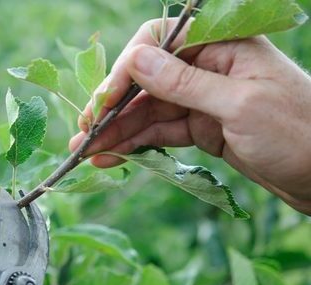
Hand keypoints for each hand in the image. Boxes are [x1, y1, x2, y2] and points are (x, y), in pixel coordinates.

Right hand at [69, 18, 310, 214]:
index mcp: (226, 45)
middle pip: (148, 80)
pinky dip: (137, 145)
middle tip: (83, 133)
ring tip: (87, 152)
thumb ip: (185, 84)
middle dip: (114, 108)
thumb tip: (136, 62)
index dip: (127, 68)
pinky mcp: (204, 128)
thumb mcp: (240, 106)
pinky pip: (161, 132)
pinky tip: (113, 156)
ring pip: (150, 111)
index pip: (161, 40)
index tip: (104, 101)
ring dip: (118, 131)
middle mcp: (211, 67)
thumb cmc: (299, 133)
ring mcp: (205, 99)